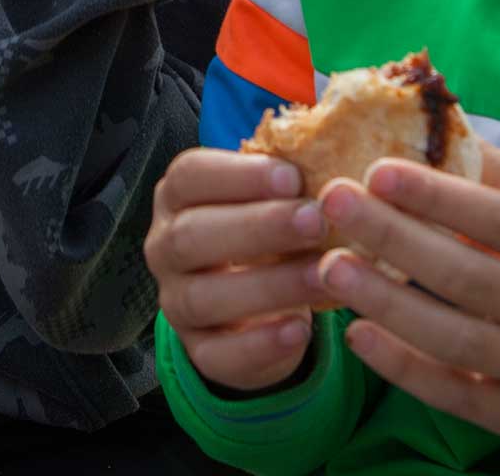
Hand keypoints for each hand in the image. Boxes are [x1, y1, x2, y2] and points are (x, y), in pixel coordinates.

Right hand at [144, 147, 344, 392]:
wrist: (256, 307)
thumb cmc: (268, 235)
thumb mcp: (270, 201)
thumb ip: (288, 179)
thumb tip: (334, 147)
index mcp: (179, 198)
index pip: (189, 176)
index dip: (238, 175)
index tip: (293, 176)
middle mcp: (165, 247)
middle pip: (192, 235)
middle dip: (257, 227)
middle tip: (316, 220)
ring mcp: (176, 302)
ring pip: (204, 297)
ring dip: (268, 284)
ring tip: (324, 275)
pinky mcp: (198, 351)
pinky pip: (219, 354)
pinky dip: (260, 344)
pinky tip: (299, 328)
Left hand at [316, 145, 499, 471]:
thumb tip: (453, 137)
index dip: (439, 196)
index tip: (379, 168)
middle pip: (467, 277)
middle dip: (393, 238)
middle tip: (333, 203)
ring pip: (453, 340)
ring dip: (386, 304)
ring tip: (331, 266)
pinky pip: (458, 396)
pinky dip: (406, 370)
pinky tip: (360, 337)